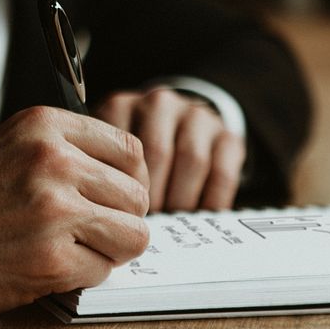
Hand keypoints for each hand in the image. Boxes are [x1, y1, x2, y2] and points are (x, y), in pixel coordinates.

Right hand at [0, 106, 149, 318]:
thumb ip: (65, 150)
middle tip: (91, 231)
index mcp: (44, 126)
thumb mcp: (10, 145)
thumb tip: (128, 176)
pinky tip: (48, 267)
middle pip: (137, 196)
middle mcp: (53, 160)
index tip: (114, 198)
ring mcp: (54, 210)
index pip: (130, 150)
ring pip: (133, 235)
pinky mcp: (50, 259)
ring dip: (109, 250)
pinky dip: (82, 276)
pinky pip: (103, 271)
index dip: (130, 181)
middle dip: (121, 220)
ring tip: (74, 249)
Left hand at [95, 88, 245, 212]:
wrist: (181, 129)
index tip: (121, 213)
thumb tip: (105, 215)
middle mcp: (160, 103)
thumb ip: (101, 172)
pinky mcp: (228, 135)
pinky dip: (211, 201)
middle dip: (152, 197)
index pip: (119, 147)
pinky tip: (199, 216)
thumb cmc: (133, 153)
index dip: (122, 187)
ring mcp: (197, 115)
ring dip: (180, 200)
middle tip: (145, 225)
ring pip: (192, 161)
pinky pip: (222, 173)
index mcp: (122, 106)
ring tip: (170, 222)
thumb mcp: (107, 153)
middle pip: (157, 153)